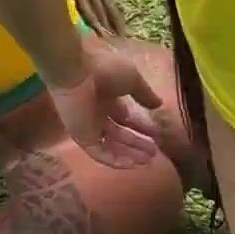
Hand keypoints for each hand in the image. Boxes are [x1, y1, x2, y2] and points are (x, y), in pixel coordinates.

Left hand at [49, 41, 162, 168]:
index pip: (126, 117)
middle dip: (137, 143)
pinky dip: (115, 160)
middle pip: (119, 133)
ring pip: (110, 145)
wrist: (75, 70)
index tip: (157, 134)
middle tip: (154, 152)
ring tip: (147, 161)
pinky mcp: (80, 137)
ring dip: (129, 154)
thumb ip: (145, 94)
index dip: (141, 126)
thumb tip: (159, 104)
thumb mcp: (132, 78)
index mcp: (108, 97)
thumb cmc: (104, 68)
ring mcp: (88, 126)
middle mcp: (98, 113)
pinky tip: (131, 165)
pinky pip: (99, 152)